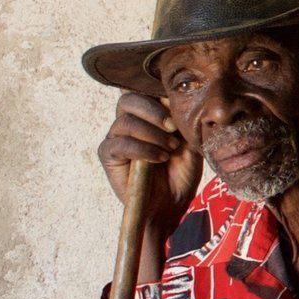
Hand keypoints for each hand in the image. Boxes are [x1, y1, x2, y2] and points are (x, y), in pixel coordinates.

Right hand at [97, 93, 202, 265]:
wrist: (170, 207)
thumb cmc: (180, 175)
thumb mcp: (190, 144)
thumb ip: (183, 122)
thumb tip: (179, 100)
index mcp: (148, 117)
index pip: (146, 92)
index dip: (161, 95)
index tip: (180, 109)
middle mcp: (128, 124)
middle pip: (128, 99)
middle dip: (153, 110)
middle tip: (172, 127)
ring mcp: (116, 138)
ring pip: (125, 121)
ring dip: (152, 134)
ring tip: (170, 150)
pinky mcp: (108, 156)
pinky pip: (119, 144)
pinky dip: (143, 149)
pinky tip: (160, 158)